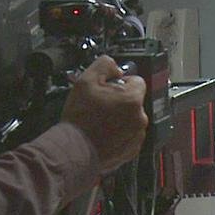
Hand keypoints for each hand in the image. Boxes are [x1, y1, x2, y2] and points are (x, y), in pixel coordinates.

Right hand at [61, 56, 147, 173]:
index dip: (121, 82)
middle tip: (100, 106)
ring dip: (120, 118)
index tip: (109, 88)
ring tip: (100, 121)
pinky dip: (119, 134)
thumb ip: (105, 65)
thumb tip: (115, 67)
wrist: (74, 149)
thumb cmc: (80, 119)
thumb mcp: (86, 80)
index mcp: (132, 99)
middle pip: (134, 100)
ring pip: (132, 118)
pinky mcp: (132, 149)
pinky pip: (129, 135)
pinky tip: (103, 133)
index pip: (137, 81)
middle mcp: (140, 118)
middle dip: (120, 101)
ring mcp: (137, 135)